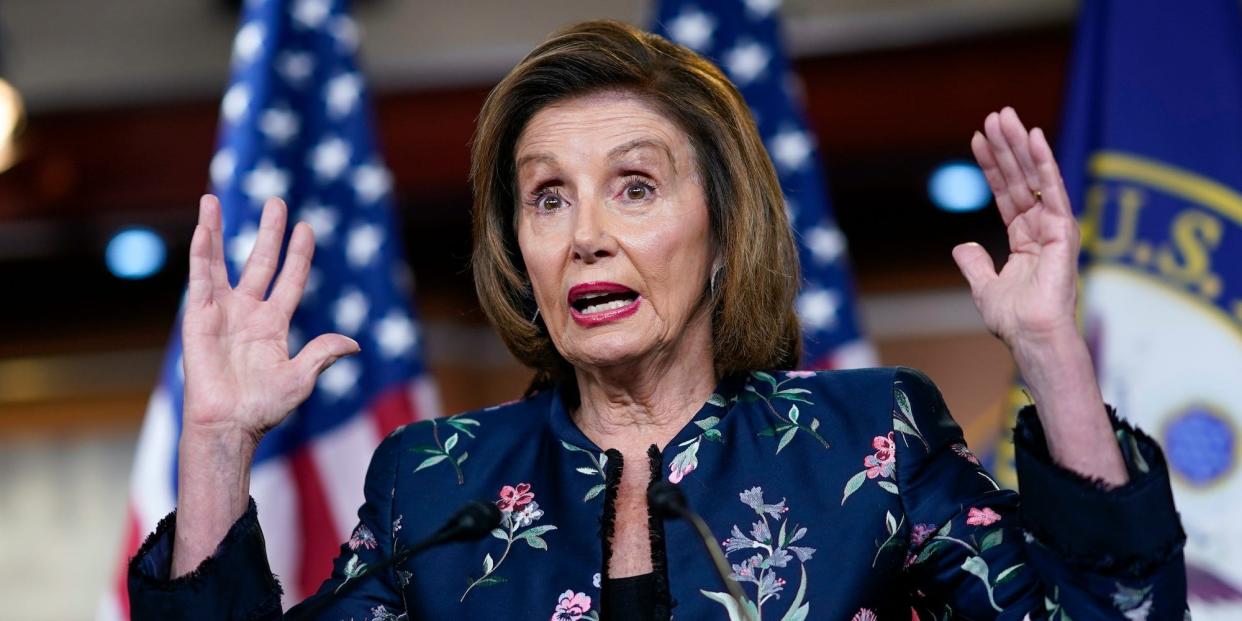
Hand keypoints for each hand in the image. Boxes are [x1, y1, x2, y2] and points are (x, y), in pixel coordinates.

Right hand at [182, 195, 359, 444]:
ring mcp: (221, 312)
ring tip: (213, 198)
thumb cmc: (263, 409)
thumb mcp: (301, 378)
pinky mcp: (198, 318)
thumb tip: (354, 343)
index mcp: (273, 324)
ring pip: (219, 262)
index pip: (290, 279)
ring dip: (217, 231)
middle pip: (260, 261)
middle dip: (268, 232)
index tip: (306, 227)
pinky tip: (203, 228)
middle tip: (276, 200)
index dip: (298, 254)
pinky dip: (200, 253)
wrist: (229, 425)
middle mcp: (247, 312)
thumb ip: (322, 354)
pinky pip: (199, 279)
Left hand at [954, 107, 1080, 349]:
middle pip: (1020, 178)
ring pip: (1034, 177)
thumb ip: (975, 264)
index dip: (992, 166)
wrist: (1031, 336)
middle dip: (1006, 147)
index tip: (978, 139)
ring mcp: (1054, 227)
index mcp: (1025, 239)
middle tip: (995, 115)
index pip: (1006, 193)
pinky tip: (1034, 137)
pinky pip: (1052, 189)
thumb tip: (964, 246)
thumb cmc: (1014, 319)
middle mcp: (1041, 228)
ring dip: (1020, 145)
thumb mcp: (985, 286)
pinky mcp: (1064, 230)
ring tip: (1006, 117)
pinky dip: (1044, 162)